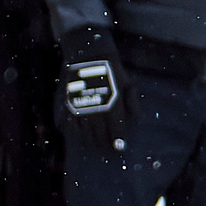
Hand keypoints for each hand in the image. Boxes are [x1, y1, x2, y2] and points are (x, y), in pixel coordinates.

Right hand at [57, 26, 133, 158]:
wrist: (89, 56)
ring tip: (96, 145)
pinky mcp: (70, 104)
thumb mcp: (128, 84)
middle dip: (105, 143)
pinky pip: (73, 123)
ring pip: (86, 131)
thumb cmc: (112, 70)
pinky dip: (77, 132)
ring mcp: (82, 106)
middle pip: (101, 133)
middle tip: (108, 149)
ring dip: (92, 140)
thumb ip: (133, 103)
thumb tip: (135, 119)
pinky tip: (82, 135)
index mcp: (113, 103)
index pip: (116, 129)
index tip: (119, 147)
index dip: (118, 141)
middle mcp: (97, 107)